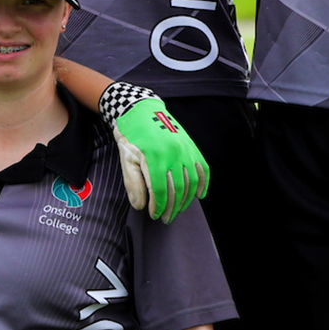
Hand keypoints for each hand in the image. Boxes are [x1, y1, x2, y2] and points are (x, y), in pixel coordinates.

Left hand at [110, 96, 209, 221]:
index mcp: (154, 157)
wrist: (141, 111)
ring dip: (186, 199)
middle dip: (172, 207)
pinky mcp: (191, 146)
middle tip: (166, 218)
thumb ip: (133, 183)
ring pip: (191, 181)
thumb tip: (141, 206)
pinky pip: (202, 167)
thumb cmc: (131, 137)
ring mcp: (185, 149)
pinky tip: (199, 195)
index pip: (160, 190)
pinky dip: (203, 183)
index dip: (159, 206)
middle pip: (177, 188)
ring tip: (178, 210)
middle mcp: (173, 154)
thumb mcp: (125, 159)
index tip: (155, 215)